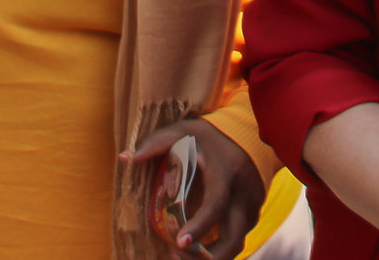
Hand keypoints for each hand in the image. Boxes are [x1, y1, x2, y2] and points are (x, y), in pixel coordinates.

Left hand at [124, 118, 266, 257]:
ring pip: (238, 242)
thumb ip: (155, 142)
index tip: (179, 243)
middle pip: (234, 237)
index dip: (200, 227)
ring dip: (213, 256)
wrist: (247, 132)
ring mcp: (252, 204)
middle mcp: (243, 193)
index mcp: (226, 173)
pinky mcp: (253, 211)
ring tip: (183, 255)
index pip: (216, 205)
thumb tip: (125, 158)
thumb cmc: (209, 135)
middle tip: (176, 255)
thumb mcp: (183, 132)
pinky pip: (240, 237)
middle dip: (208, 257)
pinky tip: (200, 248)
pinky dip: (221, 247)